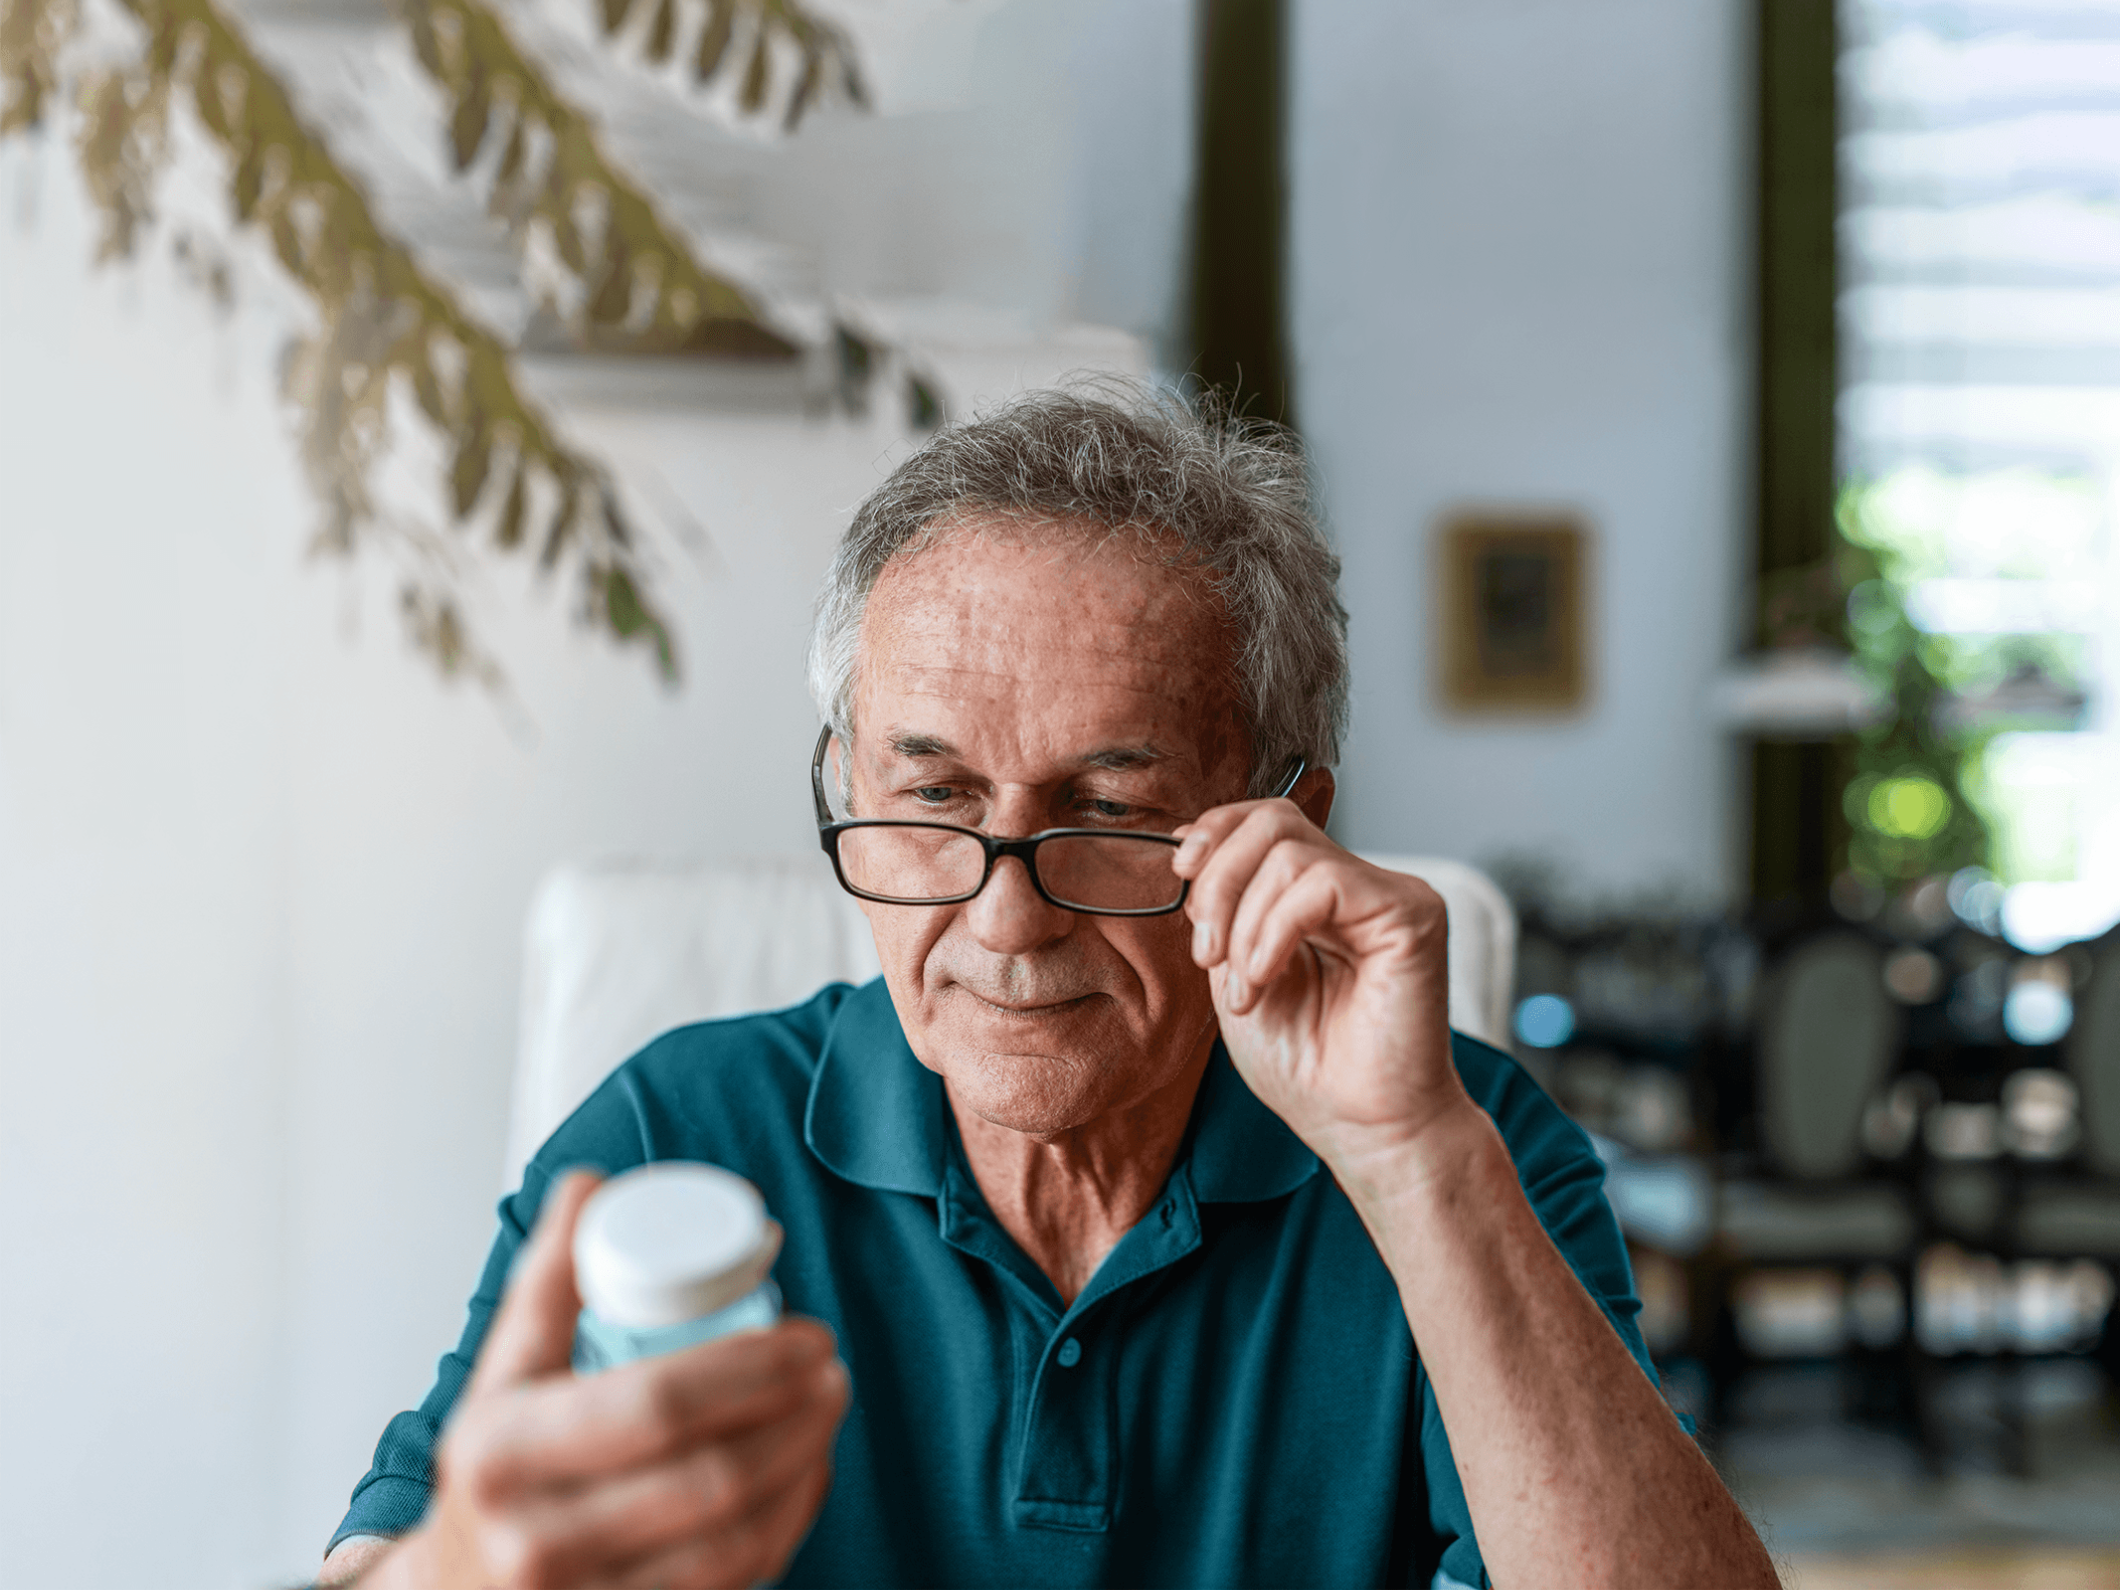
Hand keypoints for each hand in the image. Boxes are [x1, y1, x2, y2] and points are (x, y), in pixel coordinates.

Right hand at [378, 1172, 849, 1589]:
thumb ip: (547, 1281)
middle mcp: (537, 1542)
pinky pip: (735, 1584)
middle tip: (831, 1370)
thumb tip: (588, 1184)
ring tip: (827, 1413)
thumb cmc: (493, 1472)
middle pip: (711, 1478)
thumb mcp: (500, 1375)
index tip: (807, 1335)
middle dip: (796, 1416)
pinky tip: (804, 1478)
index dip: (751, 1367)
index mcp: (503, 1453)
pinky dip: (786, 1526)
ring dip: (804, 1469)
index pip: (655, 1404)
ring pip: (735, 1541)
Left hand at [1172, 796, 1477, 1179]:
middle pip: (1273, 821)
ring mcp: (1389, 894)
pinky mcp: (1413, 913)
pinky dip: (1275, 931)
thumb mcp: (1237, 972)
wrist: (1361, 1128)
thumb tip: (1187, 845)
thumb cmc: (1306, 1066)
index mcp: (1317, 894)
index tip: (1180, 877)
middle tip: (1207, 952)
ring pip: (1290, 854)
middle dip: (1219, 880)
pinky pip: (1323, 884)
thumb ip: (1224, 910)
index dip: (1215, 832)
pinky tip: (1265, 979)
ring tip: (1246, 988)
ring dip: (1244, 925)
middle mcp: (1358, 884)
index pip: (1266, 819)